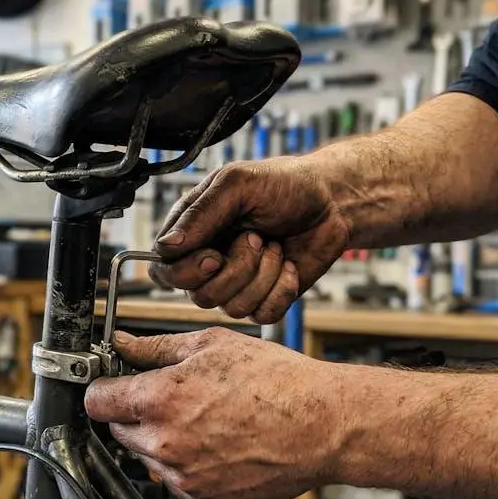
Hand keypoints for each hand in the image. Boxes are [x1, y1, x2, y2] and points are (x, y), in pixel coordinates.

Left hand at [86, 328, 345, 498]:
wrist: (323, 427)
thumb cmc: (276, 382)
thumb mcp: (211, 346)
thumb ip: (155, 348)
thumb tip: (123, 345)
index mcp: (158, 400)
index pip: (96, 401)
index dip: (105, 388)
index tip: (115, 384)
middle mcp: (163, 444)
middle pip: (118, 430)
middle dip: (136, 413)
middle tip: (174, 398)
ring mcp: (182, 477)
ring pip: (147, 457)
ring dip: (162, 440)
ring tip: (207, 420)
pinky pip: (177, 481)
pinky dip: (188, 465)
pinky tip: (220, 444)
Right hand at [151, 158, 349, 323]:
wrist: (333, 202)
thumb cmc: (285, 184)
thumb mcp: (238, 183)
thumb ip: (200, 213)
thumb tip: (166, 246)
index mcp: (193, 232)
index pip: (164, 270)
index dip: (187, 271)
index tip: (214, 256)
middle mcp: (210, 262)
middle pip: (198, 295)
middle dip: (236, 269)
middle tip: (256, 238)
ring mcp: (237, 284)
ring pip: (232, 307)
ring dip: (263, 275)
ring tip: (276, 246)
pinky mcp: (264, 299)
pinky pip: (261, 315)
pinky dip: (281, 290)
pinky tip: (290, 267)